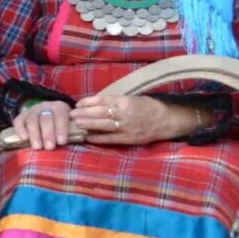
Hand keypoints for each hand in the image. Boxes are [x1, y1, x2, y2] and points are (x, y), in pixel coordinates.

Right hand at [11, 100, 73, 150]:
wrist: (47, 118)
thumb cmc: (61, 128)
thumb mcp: (70, 125)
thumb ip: (74, 131)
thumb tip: (82, 139)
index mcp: (60, 107)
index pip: (61, 115)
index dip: (61, 128)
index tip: (62, 142)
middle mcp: (45, 106)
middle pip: (45, 118)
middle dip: (48, 133)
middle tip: (49, 147)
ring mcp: (32, 111)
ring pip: (32, 120)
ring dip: (35, 134)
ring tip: (38, 147)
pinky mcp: (21, 116)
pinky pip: (19, 121)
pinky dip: (21, 130)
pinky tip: (24, 139)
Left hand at [70, 94, 203, 145]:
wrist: (167, 120)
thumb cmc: (148, 106)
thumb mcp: (133, 98)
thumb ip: (116, 101)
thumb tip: (95, 102)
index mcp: (126, 101)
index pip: (103, 100)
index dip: (89, 102)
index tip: (78, 103)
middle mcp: (126, 114)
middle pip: (101, 113)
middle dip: (84, 113)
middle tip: (72, 114)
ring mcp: (127, 127)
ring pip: (104, 126)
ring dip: (88, 125)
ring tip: (76, 123)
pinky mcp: (129, 139)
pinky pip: (111, 139)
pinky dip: (98, 138)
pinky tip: (88, 137)